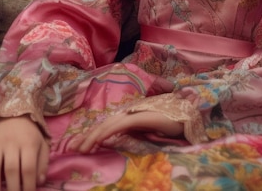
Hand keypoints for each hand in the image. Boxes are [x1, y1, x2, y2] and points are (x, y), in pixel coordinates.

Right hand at [0, 115, 49, 190]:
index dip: (28, 185)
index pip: (28, 168)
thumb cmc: (30, 134)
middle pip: (10, 169)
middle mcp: (11, 143)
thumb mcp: (42, 144)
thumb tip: (39, 182)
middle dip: (12, 189)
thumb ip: (42, 163)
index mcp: (28, 143)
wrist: (15, 114)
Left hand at [68, 110, 183, 152]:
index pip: (109, 125)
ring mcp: (134, 114)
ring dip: (93, 137)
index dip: (95, 134)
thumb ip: (138, 131)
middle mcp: (130, 113)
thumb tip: (126, 137)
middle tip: (74, 148)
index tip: (83, 145)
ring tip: (81, 148)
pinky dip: (107, 132)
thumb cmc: (171, 123)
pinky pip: (119, 126)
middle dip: (88, 136)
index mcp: (131, 117)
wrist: (186, 116)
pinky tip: (98, 140)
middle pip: (105, 125)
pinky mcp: (139, 117)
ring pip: (108, 125)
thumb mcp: (150, 130)